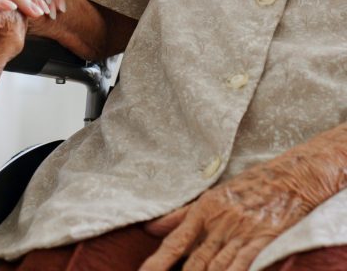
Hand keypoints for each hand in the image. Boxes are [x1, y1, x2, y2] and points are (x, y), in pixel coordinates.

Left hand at [139, 151, 318, 270]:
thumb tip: (149, 228)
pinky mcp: (263, 242)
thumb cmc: (249, 186)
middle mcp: (219, 224)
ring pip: (216, 268)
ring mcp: (242, 234)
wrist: (291, 178)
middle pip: (194, 262)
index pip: (175, 242)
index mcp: (204, 210)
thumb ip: (180, 216)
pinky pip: (244, 265)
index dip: (158, 262)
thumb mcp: (211, 196)